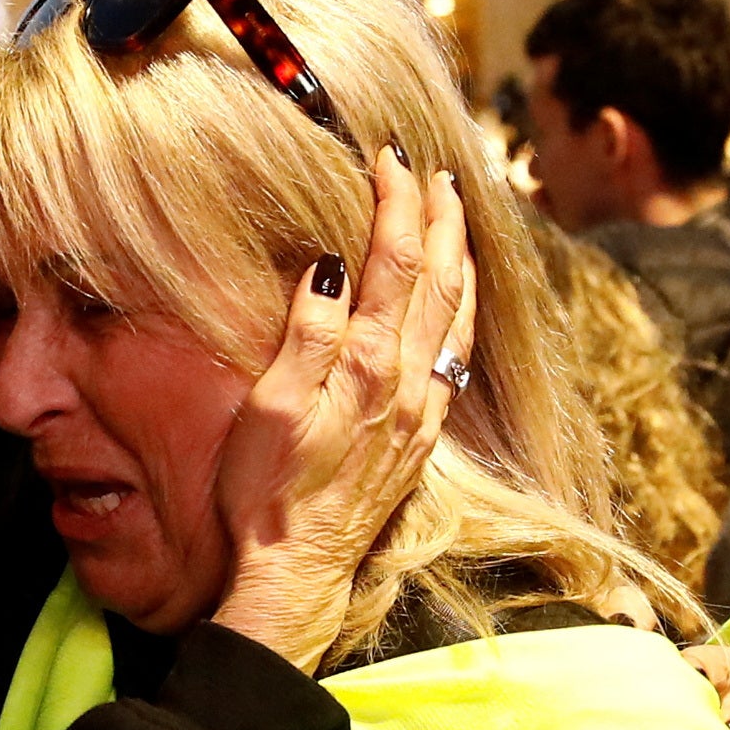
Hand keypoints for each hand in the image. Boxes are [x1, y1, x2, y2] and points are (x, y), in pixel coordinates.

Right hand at [207, 149, 476, 668]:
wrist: (297, 572)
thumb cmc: (266, 492)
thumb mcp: (270, 406)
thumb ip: (309, 332)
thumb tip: (335, 263)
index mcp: (371, 365)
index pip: (395, 261)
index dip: (396, 203)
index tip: (389, 158)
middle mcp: (410, 383)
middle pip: (439, 279)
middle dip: (439, 217)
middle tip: (435, 171)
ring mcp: (423, 411)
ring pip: (458, 315)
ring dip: (460, 257)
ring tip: (457, 215)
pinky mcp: (422, 436)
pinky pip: (458, 353)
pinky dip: (463, 308)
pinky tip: (458, 299)